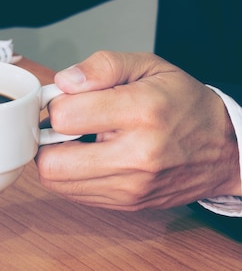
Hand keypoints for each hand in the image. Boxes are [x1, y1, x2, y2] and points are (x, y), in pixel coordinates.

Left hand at [35, 51, 240, 210]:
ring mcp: (131, 186)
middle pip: (51, 161)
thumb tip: (64, 81)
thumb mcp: (148, 66)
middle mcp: (136, 155)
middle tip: (63, 125)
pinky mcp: (127, 203)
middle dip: (46, 138)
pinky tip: (89, 157)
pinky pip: (73, 194)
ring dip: (55, 158)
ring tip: (77, 141)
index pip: (64, 116)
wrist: (224, 148)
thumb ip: (102, 66)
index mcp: (141, 111)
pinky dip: (70, 175)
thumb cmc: (182, 102)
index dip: (56, 104)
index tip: (67, 100)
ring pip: (56, 181)